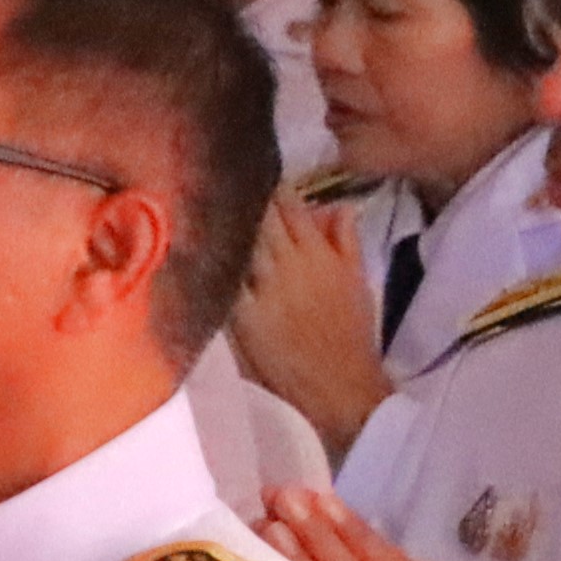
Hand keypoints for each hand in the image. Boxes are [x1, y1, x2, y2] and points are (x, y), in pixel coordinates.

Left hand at [230, 192, 389, 453]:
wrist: (342, 385)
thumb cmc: (352, 335)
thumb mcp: (360, 281)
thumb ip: (347, 241)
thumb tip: (340, 205)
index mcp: (321, 253)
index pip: (292, 206)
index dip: (273, 187)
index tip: (255, 174)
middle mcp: (292, 264)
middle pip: (260, 218)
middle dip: (244, 199)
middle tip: (224, 182)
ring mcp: (267, 290)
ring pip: (241, 243)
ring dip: (225, 225)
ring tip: (206, 207)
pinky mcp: (245, 317)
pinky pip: (225, 281)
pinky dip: (214, 265)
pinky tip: (199, 252)